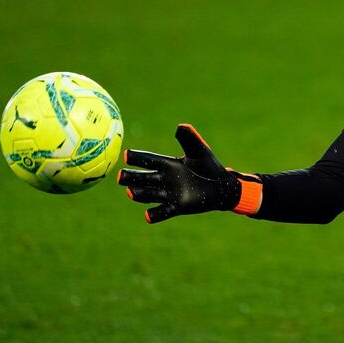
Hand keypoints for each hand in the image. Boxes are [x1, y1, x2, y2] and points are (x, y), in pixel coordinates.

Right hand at [117, 123, 261, 222]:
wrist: (222, 185)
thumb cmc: (208, 166)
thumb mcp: (199, 151)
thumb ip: (190, 139)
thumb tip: (180, 126)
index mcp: (168, 164)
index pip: (149, 160)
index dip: (138, 158)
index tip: (126, 155)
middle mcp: (165, 179)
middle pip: (143, 178)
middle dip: (132, 177)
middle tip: (121, 176)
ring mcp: (169, 194)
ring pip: (149, 194)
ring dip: (140, 194)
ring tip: (130, 191)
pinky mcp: (177, 207)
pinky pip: (163, 212)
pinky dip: (155, 214)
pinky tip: (148, 216)